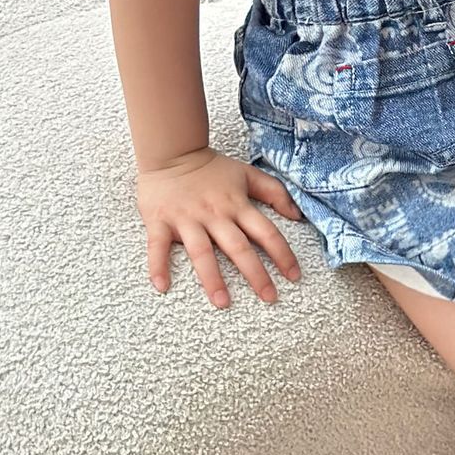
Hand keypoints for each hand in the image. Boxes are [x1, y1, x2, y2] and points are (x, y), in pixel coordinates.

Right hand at [137, 146, 305, 309]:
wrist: (172, 151)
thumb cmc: (211, 167)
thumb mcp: (247, 174)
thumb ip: (274, 192)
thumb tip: (297, 215)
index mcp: (237, 205)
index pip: (266, 232)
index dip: (282, 254)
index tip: (294, 276)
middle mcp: (215, 215)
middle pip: (238, 247)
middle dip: (256, 274)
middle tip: (269, 298)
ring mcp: (186, 219)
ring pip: (202, 252)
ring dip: (212, 278)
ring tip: (222, 302)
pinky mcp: (160, 222)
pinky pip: (158, 247)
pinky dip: (157, 266)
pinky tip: (161, 286)